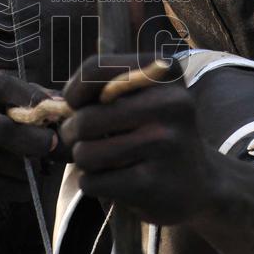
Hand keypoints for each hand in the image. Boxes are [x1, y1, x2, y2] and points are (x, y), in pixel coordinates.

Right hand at [0, 70, 57, 213]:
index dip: (28, 95)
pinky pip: (5, 187)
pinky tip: (23, 181)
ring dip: (31, 167)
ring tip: (36, 164)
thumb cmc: (3, 126)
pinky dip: (23, 187)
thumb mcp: (16, 106)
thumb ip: (40, 103)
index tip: (52, 108)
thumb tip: (63, 108)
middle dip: (30, 138)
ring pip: (7, 163)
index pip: (0, 85)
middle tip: (53, 143)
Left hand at [61, 54, 209, 224]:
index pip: (95, 69)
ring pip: (85, 153)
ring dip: (86, 161)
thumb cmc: (155, 131)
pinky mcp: (153, 183)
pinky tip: (119, 180)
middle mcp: (171, 103)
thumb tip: (55, 106)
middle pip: (85, 118)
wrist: (198, 182)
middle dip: (75, 133)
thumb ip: (101, 88)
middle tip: (90, 139)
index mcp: (164, 72)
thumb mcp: (142, 95)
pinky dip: (95, 183)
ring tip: (108, 159)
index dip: (74, 91)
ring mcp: (164, 144)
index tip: (76, 104)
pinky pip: (93, 182)